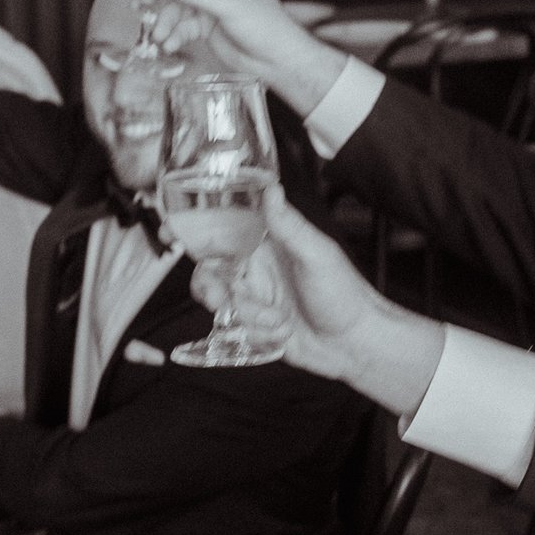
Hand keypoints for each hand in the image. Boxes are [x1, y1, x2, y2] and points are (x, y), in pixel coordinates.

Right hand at [160, 0, 346, 114]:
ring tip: (160, 33)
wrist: (275, 61)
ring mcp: (208, 0)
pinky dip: (172, 33)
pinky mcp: (204, 22)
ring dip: (165, 18)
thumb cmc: (267, 26)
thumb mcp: (230, 5)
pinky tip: (170, 43)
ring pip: (175, 2)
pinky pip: (180, 23)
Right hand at [187, 188, 445, 413]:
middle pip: (210, 273)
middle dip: (213, 290)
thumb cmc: (345, 296)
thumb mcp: (316, 256)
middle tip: (222, 301)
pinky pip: (234, 331)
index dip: (196, 238)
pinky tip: (282, 333)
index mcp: (266, 247)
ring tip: (277, 321)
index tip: (180, 241)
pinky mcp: (254, 327)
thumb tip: (272, 189)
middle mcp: (256, 271)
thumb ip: (288, 225)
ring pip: (222, 306)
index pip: (221, 234)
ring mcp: (254, 300)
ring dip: (247, 317)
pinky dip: (257, 335)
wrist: (355, 345)